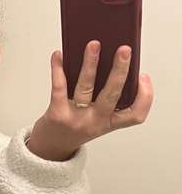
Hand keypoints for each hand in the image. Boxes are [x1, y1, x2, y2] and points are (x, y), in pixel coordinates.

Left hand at [28, 42, 153, 158]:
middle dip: (119, 70)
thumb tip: (107, 61)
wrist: (49, 148)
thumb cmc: (74, 127)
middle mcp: (94, 122)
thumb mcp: (95, 119)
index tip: (143, 77)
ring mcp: (75, 119)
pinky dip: (58, 69)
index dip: (145, 97)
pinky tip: (59, 55)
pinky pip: (59, 87)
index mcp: (109, 124)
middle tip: (124, 50)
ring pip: (86, 87)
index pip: (135, 115)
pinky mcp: (56, 114)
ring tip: (94, 45)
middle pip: (112, 94)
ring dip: (90, 64)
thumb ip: (105, 98)